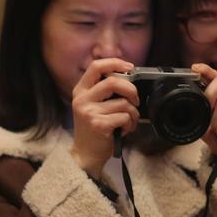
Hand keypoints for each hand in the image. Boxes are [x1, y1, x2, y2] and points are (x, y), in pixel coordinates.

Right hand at [68, 58, 139, 176]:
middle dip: (131, 90)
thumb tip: (127, 76)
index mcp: (80, 90)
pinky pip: (124, 117)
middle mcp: (82, 99)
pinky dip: (129, 124)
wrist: (85, 154)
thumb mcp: (92, 105)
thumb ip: (103, 90)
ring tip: (127, 122)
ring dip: (133, 114)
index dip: (115, 63)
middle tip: (135, 100)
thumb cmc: (93, 129)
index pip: (96, 66)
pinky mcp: (98, 125)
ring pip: (123, 103)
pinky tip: (123, 130)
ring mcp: (89, 112)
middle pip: (114, 81)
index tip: (129, 67)